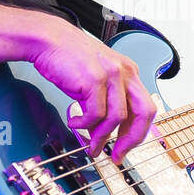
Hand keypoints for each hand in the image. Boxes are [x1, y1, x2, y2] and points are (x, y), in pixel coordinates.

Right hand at [29, 16, 157, 164]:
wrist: (48, 40)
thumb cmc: (68, 58)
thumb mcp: (94, 81)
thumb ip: (104, 104)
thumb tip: (103, 133)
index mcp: (128, 72)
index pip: (144, 108)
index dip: (137, 132)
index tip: (124, 147)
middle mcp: (124, 72)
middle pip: (143, 113)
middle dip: (131, 139)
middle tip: (117, 154)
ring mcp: (111, 74)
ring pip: (117, 118)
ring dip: (102, 137)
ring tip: (90, 143)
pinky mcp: (94, 79)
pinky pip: (95, 114)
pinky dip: (84, 124)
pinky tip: (74, 121)